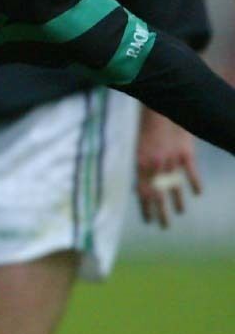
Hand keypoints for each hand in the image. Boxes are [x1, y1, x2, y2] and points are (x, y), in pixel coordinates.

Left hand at [135, 109, 201, 227]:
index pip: (143, 193)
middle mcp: (155, 165)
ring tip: (180, 213)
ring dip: (178, 202)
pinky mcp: (186, 153)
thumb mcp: (136, 146)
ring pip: (176, 187)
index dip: (146, 208)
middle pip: (159, 195)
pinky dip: (195, 184)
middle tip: (164, 226)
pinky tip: (198, 193)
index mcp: (140, 163)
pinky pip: (192, 174)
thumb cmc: (144, 125)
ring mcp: (172, 160)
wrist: (159, 107)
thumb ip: (140, 166)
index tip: (148, 221)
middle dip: (161, 213)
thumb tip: (139, 185)